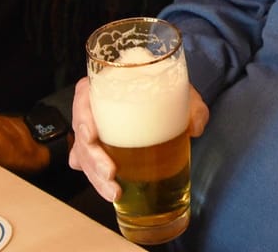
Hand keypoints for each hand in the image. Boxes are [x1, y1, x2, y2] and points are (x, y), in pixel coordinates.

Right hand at [68, 76, 209, 200]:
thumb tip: (195, 127)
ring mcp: (95, 129)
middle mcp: (96, 106)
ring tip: (114, 192)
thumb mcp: (186, 93)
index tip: (92, 135)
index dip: (82, 116)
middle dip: (92, 158)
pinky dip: (95, 178)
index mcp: (110, 84)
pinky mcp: (101, 148)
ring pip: (83, 153)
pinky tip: (108, 191)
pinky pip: (88, 164)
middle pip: (81, 132)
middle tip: (110, 173)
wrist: (171, 100)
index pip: (84, 95)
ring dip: (94, 175)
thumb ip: (195, 107)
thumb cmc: (170, 91)